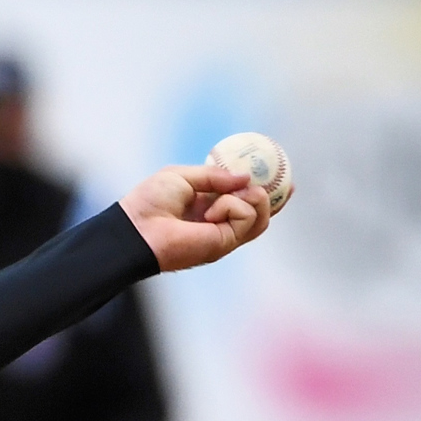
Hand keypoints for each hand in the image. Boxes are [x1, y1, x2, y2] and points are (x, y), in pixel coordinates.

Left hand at [119, 164, 274, 272]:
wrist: (136, 229)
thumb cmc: (150, 203)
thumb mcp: (183, 176)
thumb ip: (214, 176)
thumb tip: (246, 178)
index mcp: (208, 206)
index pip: (245, 200)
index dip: (266, 190)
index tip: (284, 176)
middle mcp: (219, 223)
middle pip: (260, 212)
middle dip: (269, 195)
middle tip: (267, 182)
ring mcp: (224, 235)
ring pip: (260, 217)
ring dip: (253, 198)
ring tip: (229, 195)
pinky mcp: (224, 243)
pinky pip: (247, 218)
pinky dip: (234, 206)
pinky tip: (211, 210)